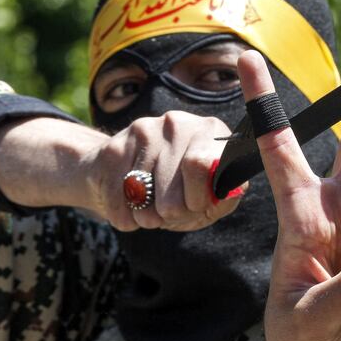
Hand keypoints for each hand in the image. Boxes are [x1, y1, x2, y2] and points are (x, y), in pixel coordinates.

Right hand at [85, 111, 243, 230]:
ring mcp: (144, 131)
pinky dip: (125, 217)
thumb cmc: (183, 191)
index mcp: (211, 131)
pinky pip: (119, 203)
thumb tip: (225, 191)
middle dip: (172, 215)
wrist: (133, 175)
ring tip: (152, 205)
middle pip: (172, 195)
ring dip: (147, 217)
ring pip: (143, 201)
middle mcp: (178, 123)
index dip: (197, 199)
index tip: (196, 206)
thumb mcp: (211, 198)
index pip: (200, 165)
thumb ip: (225, 196)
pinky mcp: (114, 147)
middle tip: (172, 210)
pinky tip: (131, 205)